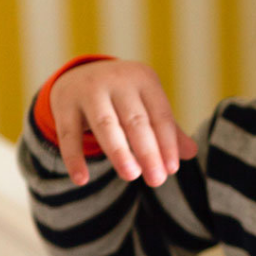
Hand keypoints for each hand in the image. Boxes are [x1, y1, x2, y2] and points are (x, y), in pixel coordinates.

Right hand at [49, 60, 197, 186]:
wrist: (79, 75)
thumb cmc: (125, 98)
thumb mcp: (148, 107)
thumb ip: (168, 130)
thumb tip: (192, 153)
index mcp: (143, 79)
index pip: (160, 115)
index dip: (167, 144)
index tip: (171, 170)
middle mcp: (117, 80)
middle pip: (135, 121)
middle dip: (147, 152)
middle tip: (156, 180)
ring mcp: (88, 90)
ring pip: (105, 125)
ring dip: (118, 152)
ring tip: (131, 176)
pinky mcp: (64, 104)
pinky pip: (69, 134)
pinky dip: (74, 157)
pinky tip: (81, 179)